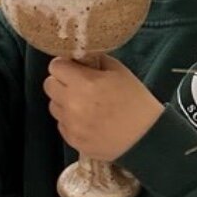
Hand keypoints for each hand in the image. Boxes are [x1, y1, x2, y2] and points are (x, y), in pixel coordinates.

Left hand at [43, 56, 163, 161]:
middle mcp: (72, 103)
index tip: (74, 68)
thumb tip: (82, 57)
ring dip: (65, 102)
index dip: (65, 65)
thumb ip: (98, 61)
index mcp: (85, 83)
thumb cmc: (137, 102)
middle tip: (79, 85)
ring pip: (54, 105)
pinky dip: (71, 120)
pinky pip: (62, 124)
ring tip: (86, 105)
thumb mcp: (121, 72)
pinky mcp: (72, 140)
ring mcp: (70, 124)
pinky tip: (90, 120)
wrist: (147, 137)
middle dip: (61, 82)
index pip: (55, 66)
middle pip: (49, 85)